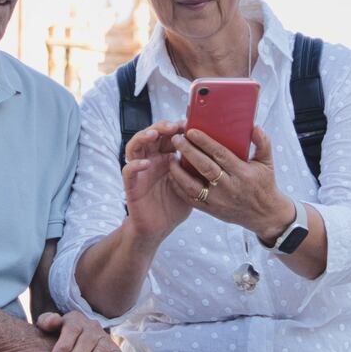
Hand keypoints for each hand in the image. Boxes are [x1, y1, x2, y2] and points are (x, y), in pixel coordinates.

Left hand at [34, 310, 121, 351]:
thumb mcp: (47, 327)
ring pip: (101, 350)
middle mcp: (92, 327)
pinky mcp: (115, 351)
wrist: (74, 343)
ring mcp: (105, 339)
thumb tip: (54, 320)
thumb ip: (47, 321)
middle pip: (87, 341)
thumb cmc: (56, 337)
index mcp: (75, 319)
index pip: (72, 329)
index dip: (63, 346)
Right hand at [120, 119, 193, 241]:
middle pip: (152, 135)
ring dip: (143, 137)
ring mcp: (140, 171)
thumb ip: (198, 169)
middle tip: (174, 126)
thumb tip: (222, 157)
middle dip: (161, 127)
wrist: (158, 228)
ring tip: (154, 135)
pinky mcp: (131, 185)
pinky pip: (128, 171)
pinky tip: (145, 163)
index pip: (169, 135)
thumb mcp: (190, 184)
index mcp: (165, 157)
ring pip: (135, 146)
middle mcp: (151, 160)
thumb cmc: (174, 205)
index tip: (189, 123)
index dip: (177, 127)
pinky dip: (135, 165)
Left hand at [165, 124, 294, 239]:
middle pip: (205, 167)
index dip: (205, 142)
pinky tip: (172, 176)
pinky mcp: (212, 210)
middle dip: (188, 152)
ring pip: (193, 186)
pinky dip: (179, 188)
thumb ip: (262, 143)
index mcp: (243, 173)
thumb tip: (254, 127)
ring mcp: (219, 201)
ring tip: (170, 158)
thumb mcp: (267, 163)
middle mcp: (229, 187)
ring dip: (179, 172)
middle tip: (176, 139)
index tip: (191, 131)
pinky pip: (191, 199)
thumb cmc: (264, 184)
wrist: (264, 215)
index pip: (221, 154)